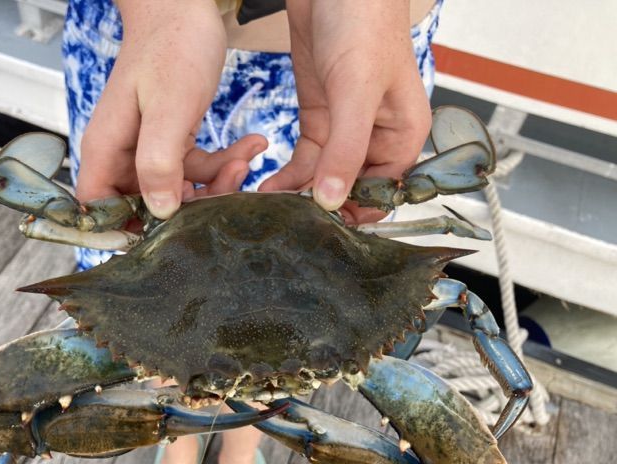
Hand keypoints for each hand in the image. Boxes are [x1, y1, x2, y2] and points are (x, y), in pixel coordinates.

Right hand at [77, 0, 267, 217]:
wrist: (186, 8)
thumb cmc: (171, 46)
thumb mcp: (169, 107)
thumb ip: (159, 161)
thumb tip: (159, 210)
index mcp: (107, 149)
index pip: (99, 208)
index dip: (125, 229)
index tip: (168, 234)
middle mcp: (123, 154)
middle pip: (147, 206)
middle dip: (192, 204)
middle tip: (229, 181)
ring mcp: (147, 149)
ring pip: (179, 191)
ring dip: (217, 181)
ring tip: (246, 156)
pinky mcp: (172, 142)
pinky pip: (196, 170)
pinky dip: (223, 163)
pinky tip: (249, 145)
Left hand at [260, 0, 431, 223]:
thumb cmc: (363, 24)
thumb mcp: (355, 92)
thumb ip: (345, 149)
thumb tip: (332, 201)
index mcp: (403, 136)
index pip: (382, 194)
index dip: (353, 214)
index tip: (319, 231)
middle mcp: (378, 139)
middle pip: (351, 192)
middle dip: (321, 209)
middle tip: (287, 226)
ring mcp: (346, 130)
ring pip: (323, 179)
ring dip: (298, 197)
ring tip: (269, 212)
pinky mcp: (320, 119)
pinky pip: (305, 161)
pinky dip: (287, 176)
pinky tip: (267, 189)